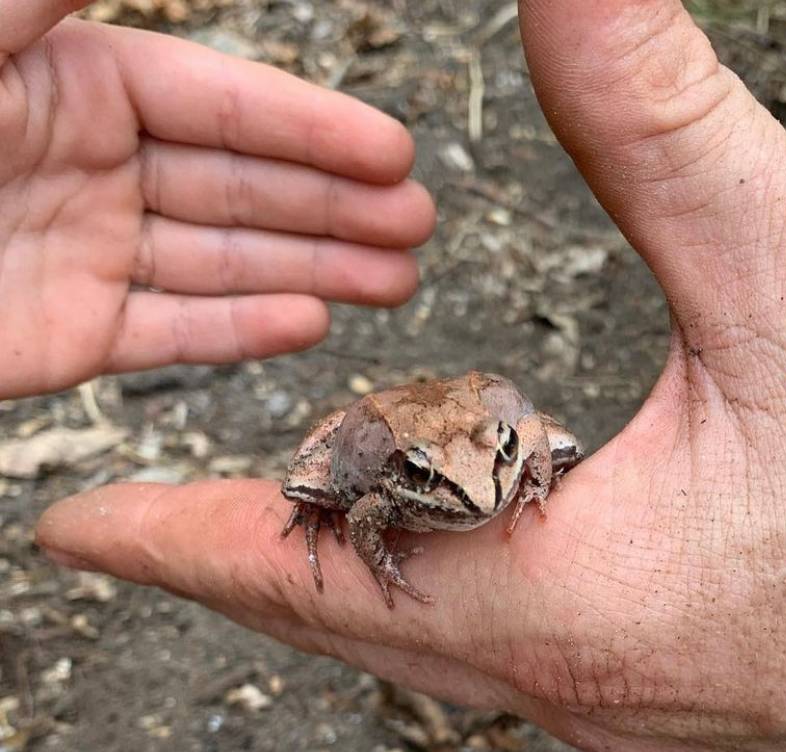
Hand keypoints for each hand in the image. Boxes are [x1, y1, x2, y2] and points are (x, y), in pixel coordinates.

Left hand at [0, 0, 433, 398]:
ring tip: (398, 280)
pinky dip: (245, 332)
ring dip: (318, 270)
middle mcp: (95, 169)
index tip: (392, 151)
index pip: (222, 106)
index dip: (312, 129)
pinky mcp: (77, 337)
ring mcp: (92, 257)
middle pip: (243, 187)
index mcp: (76, 87)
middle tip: (417, 222)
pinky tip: (312, 323)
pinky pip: (177, 334)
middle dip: (338, 205)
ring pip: (227, 263)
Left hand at [37, 0, 785, 751]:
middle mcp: (599, 681)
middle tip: (158, 522)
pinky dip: (479, 592)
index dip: (182, 539)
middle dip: (254, 560)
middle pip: (370, 620)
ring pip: (460, 640)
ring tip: (296, 521)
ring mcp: (660, 699)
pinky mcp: (719, 689)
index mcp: (581, 607)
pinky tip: (477, 555)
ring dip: (372, 576)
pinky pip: (548, 649)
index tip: (76, 532)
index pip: (319, 575)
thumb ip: (658, 127)